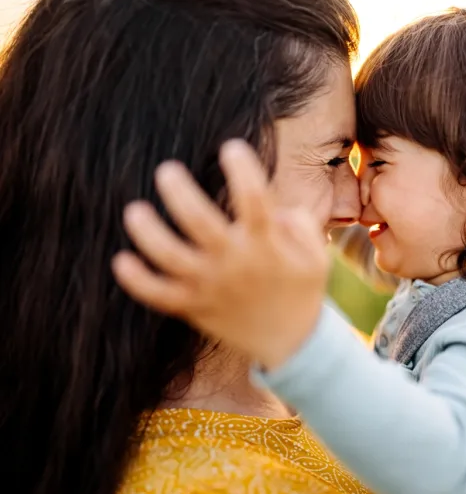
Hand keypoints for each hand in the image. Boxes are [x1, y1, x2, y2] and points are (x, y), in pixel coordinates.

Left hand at [112, 139, 329, 369]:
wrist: (293, 345)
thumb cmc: (302, 292)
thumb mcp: (316, 257)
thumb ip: (300, 226)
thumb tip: (276, 209)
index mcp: (267, 246)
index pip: (254, 199)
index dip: (242, 169)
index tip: (231, 149)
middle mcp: (236, 264)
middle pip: (199, 223)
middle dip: (179, 192)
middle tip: (165, 171)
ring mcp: (211, 287)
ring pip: (169, 257)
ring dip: (148, 232)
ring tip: (135, 210)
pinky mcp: (195, 307)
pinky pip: (158, 295)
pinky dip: (137, 280)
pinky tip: (121, 260)